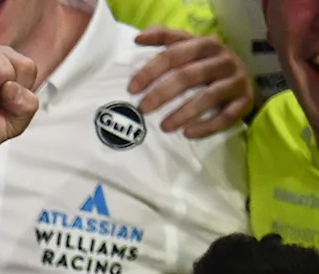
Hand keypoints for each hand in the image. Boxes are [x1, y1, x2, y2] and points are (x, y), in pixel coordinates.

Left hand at [129, 24, 253, 139]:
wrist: (239, 79)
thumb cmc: (203, 64)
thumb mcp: (187, 46)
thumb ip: (164, 38)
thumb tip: (137, 37)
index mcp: (207, 44)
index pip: (175, 54)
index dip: (151, 70)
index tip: (132, 89)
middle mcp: (224, 60)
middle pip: (190, 75)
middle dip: (163, 93)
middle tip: (143, 109)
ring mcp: (237, 80)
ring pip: (209, 96)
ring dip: (184, 112)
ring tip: (164, 127)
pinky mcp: (245, 100)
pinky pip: (227, 116)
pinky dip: (207, 127)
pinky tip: (188, 134)